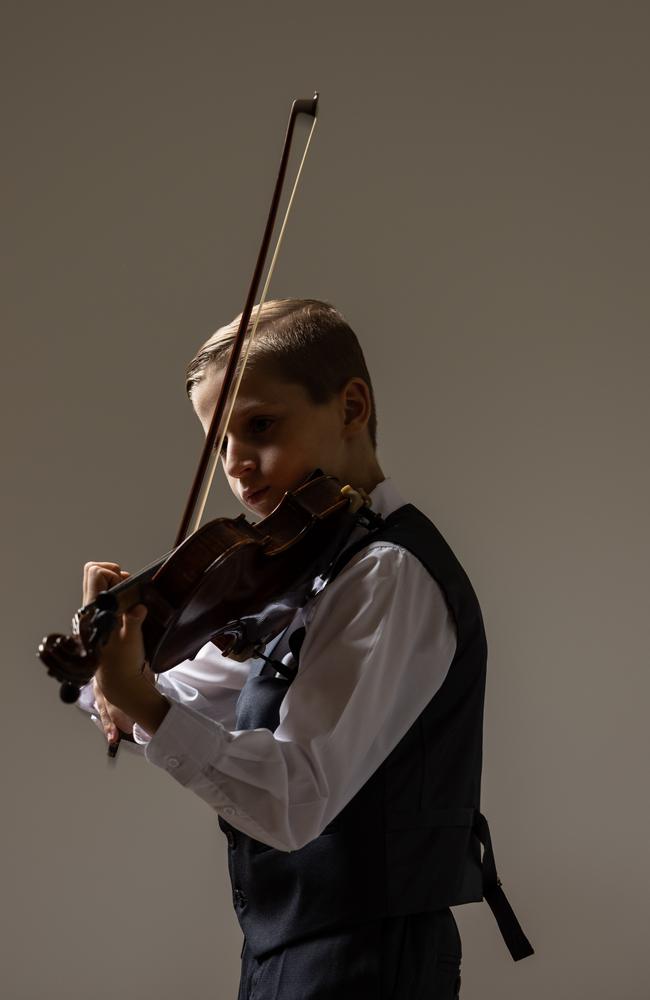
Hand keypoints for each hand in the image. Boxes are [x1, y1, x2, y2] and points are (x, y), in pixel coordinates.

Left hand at [82, 562, 168, 736]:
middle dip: (114, 573)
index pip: (95, 574)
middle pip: (95, 572)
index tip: (125, 584)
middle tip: (129, 588)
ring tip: (130, 601)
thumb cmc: (123, 662)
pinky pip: (106, 595)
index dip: (111, 573)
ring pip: (100, 583)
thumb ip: (134, 620)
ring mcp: (95, 612)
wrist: (118, 680)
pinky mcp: (101, 618)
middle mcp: (91, 608)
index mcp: (95, 611)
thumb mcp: (132, 640)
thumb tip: (139, 606)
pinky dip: (119, 594)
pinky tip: (129, 608)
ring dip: (117, 584)